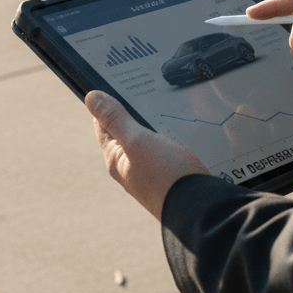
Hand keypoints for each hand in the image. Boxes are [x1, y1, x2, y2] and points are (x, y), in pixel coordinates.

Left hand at [86, 91, 208, 219]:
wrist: (201, 209)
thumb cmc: (167, 177)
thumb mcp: (137, 141)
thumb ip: (115, 120)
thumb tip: (90, 98)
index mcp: (116, 159)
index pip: (103, 125)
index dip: (106, 103)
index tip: (115, 83)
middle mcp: (131, 167)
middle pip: (126, 132)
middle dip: (131, 111)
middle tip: (142, 88)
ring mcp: (151, 172)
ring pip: (147, 139)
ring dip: (152, 123)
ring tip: (162, 104)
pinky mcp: (171, 174)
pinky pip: (165, 148)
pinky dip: (168, 135)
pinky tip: (179, 127)